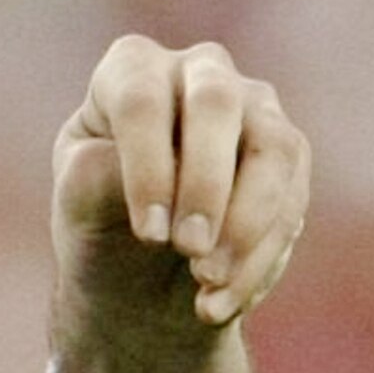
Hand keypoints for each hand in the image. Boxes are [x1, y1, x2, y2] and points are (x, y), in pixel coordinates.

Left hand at [54, 35, 309, 333]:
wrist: (140, 265)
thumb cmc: (99, 215)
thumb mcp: (79, 205)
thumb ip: (94, 180)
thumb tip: (113, 164)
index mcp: (130, 69)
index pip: (140, 102)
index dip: (148, 167)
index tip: (149, 233)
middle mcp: (199, 71)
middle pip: (216, 104)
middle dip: (207, 185)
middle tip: (189, 252)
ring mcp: (254, 106)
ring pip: (274, 150)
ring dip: (246, 227)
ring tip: (206, 285)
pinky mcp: (290, 153)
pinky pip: (294, 200)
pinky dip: (260, 260)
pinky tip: (221, 303)